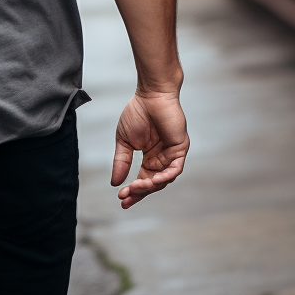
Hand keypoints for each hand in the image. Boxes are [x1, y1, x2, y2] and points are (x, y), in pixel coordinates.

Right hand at [112, 91, 188, 209]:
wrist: (150, 95)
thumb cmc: (138, 113)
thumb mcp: (124, 140)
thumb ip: (121, 161)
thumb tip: (114, 182)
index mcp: (150, 157)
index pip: (143, 179)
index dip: (133, 190)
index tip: (120, 199)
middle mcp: (162, 159)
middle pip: (153, 183)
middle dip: (139, 192)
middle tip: (126, 198)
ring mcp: (172, 155)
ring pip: (164, 179)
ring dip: (150, 185)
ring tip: (136, 187)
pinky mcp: (180, 149)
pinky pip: (175, 169)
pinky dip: (165, 176)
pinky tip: (154, 181)